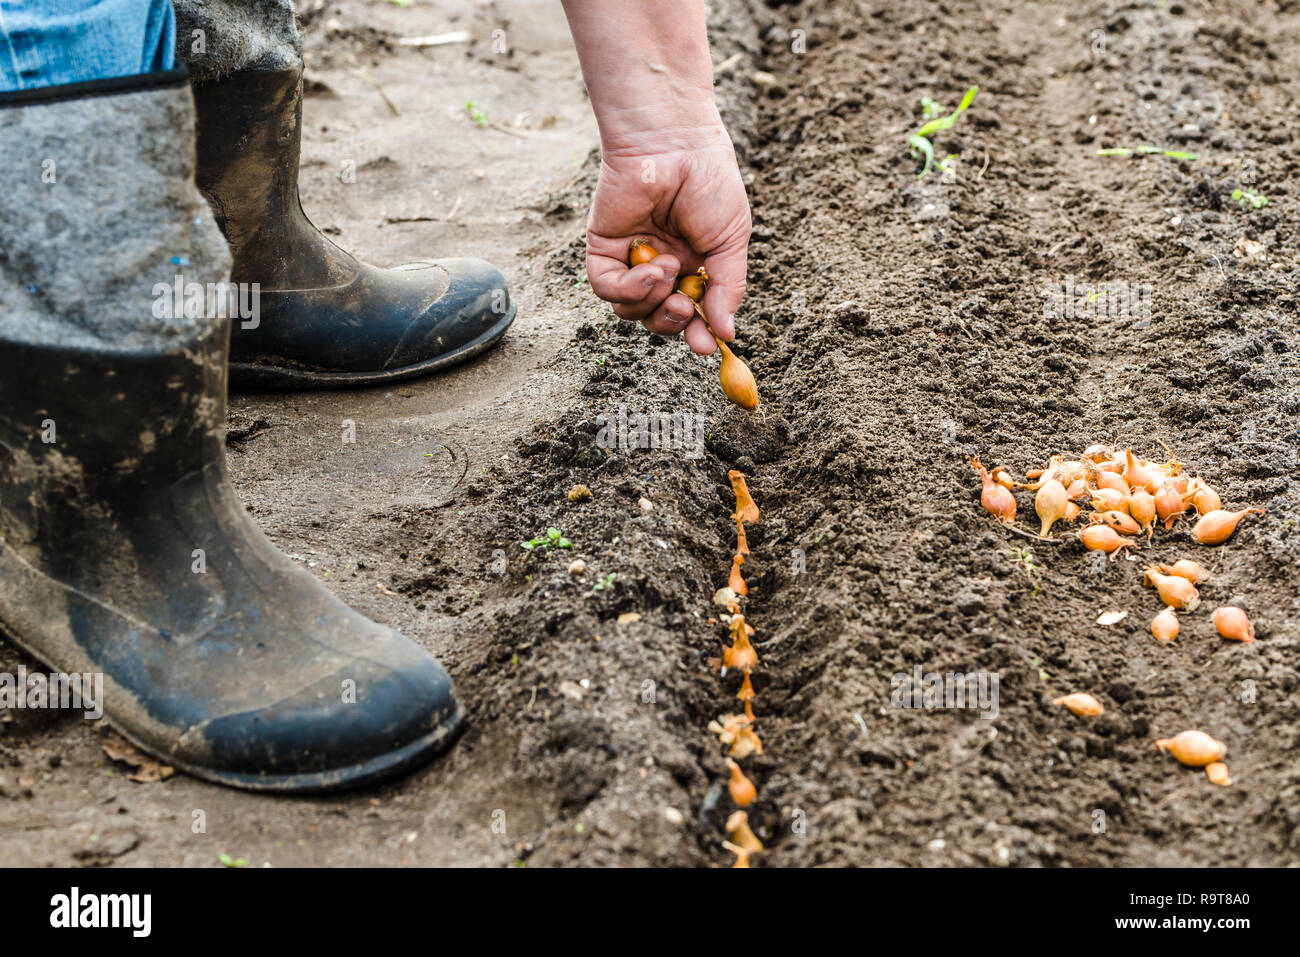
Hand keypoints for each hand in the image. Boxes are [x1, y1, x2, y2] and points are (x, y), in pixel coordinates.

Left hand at [584, 138, 750, 354]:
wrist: (676, 143)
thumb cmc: (709, 183)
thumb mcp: (731, 241)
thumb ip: (727, 289)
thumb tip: (726, 333)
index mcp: (693, 264)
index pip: (690, 313)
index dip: (696, 333)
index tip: (706, 347)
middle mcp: (661, 264)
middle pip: (657, 318)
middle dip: (672, 322)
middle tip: (684, 308)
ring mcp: (631, 257)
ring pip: (630, 309)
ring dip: (651, 300)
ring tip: (668, 270)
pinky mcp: (603, 247)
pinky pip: (607, 288)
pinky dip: (628, 289)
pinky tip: (649, 270)